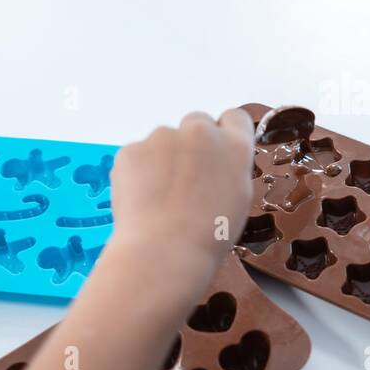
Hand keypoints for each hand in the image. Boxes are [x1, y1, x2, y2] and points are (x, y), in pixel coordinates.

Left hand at [108, 109, 255, 270]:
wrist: (164, 251)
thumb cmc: (209, 236)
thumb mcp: (238, 199)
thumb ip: (230, 168)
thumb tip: (217, 162)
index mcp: (234, 145)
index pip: (234, 118)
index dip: (225, 134)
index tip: (217, 153)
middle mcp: (201, 132)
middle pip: (197, 122)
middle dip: (192, 143)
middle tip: (186, 179)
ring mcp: (162, 137)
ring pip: (164, 140)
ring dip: (163, 159)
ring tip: (161, 198)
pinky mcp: (131, 150)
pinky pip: (138, 155)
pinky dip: (139, 172)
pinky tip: (143, 200)